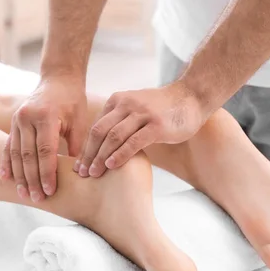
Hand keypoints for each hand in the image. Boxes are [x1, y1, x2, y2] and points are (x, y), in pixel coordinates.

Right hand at [0, 75, 86, 201]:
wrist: (58, 79)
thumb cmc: (73, 101)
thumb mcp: (79, 121)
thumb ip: (77, 146)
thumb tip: (79, 174)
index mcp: (46, 117)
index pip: (45, 151)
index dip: (47, 173)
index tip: (50, 191)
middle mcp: (28, 118)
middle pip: (28, 155)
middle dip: (33, 179)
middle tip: (38, 199)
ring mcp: (18, 120)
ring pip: (17, 153)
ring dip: (20, 176)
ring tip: (24, 194)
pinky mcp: (13, 123)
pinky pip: (8, 146)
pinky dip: (7, 163)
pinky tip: (5, 178)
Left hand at [74, 82, 205, 177]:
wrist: (192, 97)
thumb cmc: (162, 108)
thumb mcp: (136, 108)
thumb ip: (119, 120)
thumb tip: (101, 143)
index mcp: (118, 101)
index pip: (95, 127)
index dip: (85, 148)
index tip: (78, 166)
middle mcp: (127, 105)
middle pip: (99, 132)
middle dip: (88, 154)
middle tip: (81, 173)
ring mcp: (142, 114)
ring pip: (113, 137)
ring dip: (100, 157)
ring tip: (93, 173)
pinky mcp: (156, 125)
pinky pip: (133, 142)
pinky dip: (120, 155)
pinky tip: (111, 166)